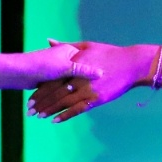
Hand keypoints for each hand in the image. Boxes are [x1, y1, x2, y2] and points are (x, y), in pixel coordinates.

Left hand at [29, 41, 148, 122]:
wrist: (131, 64)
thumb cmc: (110, 53)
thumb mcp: (87, 46)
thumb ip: (66, 46)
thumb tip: (49, 40)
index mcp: (74, 64)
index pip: (52, 80)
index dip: (40, 90)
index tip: (30, 97)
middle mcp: (78, 77)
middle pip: (55, 92)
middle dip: (41, 103)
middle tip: (30, 111)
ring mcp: (87, 89)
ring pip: (64, 102)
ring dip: (50, 110)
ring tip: (39, 116)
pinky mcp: (96, 98)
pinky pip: (78, 109)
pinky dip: (66, 115)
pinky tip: (56, 120)